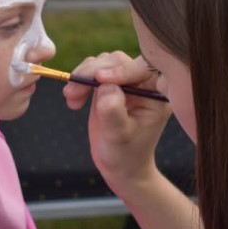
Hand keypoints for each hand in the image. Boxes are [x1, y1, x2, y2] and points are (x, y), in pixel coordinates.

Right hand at [63, 52, 171, 195]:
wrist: (119, 166)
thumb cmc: (125, 155)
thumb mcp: (118, 136)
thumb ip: (113, 111)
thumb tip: (105, 86)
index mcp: (156, 92)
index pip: (140, 68)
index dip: (119, 70)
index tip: (99, 80)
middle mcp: (143, 82)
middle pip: (117, 61)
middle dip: (93, 73)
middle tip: (73, 92)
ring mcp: (126, 81)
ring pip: (102, 63)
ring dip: (83, 76)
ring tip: (71, 98)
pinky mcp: (110, 84)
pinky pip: (93, 71)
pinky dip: (80, 81)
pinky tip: (73, 99)